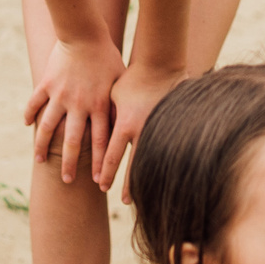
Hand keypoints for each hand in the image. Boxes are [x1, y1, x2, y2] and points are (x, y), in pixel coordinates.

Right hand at [24, 35, 125, 183]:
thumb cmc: (107, 57)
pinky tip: (26, 125)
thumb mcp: (120, 82)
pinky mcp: (47, 84)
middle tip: (67, 181)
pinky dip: (29, 115)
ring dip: (43, 146)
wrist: (85, 34)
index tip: (100, 182)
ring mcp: (60, 95)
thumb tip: (129, 128)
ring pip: (48, 127)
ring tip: (39, 160)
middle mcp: (79, 104)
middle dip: (70, 164)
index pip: (101, 142)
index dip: (101, 163)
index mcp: (99, 105)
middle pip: (73, 141)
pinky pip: (35, 103)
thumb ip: (119, 105)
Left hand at [100, 64, 187, 194]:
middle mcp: (141, 130)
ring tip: (144, 190)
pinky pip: (167, 146)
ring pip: (150, 158)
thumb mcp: (112, 95)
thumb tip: (92, 129)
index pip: (112, 155)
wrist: (160, 63)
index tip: (101, 186)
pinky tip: (165, 171)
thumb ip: (106, 115)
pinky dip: (164, 160)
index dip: (106, 173)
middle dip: (126, 182)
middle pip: (132, 164)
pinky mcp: (172, 124)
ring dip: (145, 175)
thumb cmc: (131, 78)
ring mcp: (158, 128)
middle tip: (124, 200)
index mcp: (123, 123)